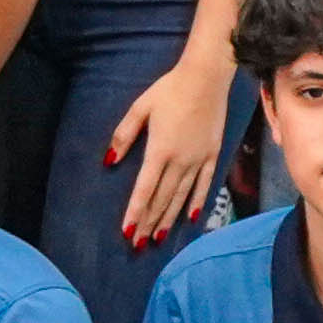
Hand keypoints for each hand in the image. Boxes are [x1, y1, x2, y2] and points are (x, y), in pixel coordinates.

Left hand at [104, 49, 239, 246]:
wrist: (206, 78)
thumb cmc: (169, 90)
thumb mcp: (140, 108)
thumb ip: (124, 135)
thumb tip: (109, 160)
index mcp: (159, 150)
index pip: (144, 189)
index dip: (135, 212)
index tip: (127, 232)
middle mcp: (180, 160)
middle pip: (161, 198)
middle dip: (149, 223)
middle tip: (139, 245)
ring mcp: (198, 159)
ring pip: (181, 196)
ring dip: (169, 218)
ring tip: (159, 238)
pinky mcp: (213, 155)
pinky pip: (204, 184)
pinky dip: (196, 202)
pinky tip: (191, 218)